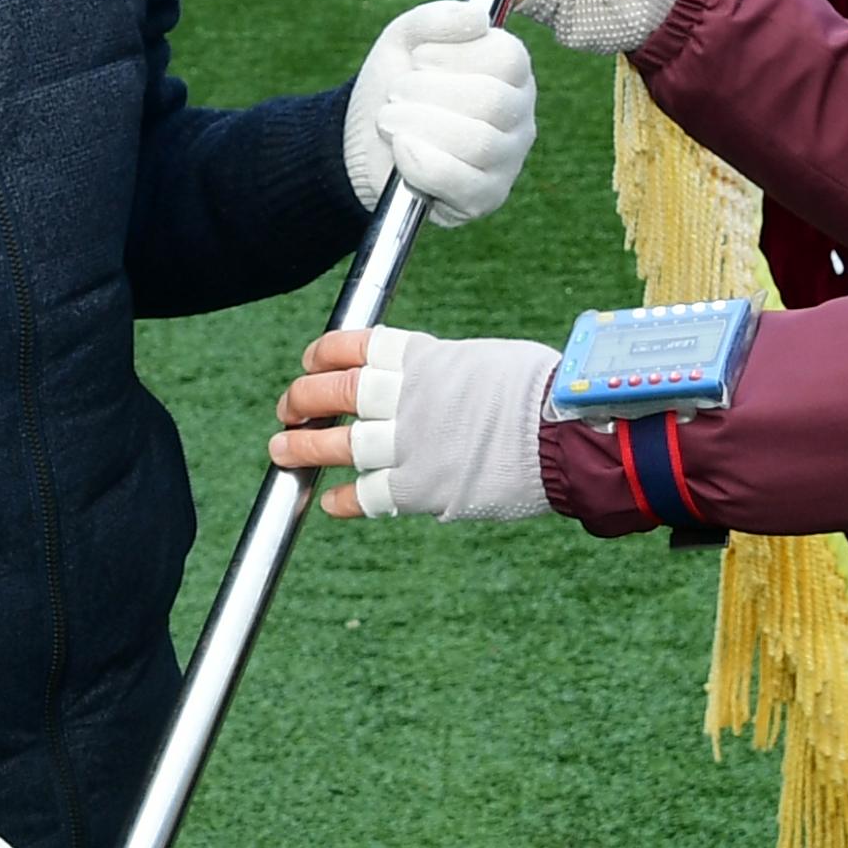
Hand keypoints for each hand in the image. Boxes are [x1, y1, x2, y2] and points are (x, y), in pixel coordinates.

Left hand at [271, 324, 558, 519]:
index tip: (310, 360)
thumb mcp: (487, 360)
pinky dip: (345, 499)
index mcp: (425, 356)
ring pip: (341, 442)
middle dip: (303, 398)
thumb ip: (448, 371)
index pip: (357, 346)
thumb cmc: (541, 392)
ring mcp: (410, 442)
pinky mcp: (421, 488)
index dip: (326, 353)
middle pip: (336, 391)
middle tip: (288, 409)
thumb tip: (433, 378)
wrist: (567, 435)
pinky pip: (369, 495)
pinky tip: (330, 502)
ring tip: (281, 449)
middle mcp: (408, 395)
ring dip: (305, 446)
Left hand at [344, 1, 537, 227]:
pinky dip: (424, 164)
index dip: (458, 55)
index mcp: (510, 72)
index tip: (418, 57)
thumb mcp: (407, 38)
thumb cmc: (397, 81)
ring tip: (389, 119)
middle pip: (492, 101)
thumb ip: (437, 19)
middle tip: (396, 92)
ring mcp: (507, 160)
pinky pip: (464, 185)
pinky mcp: (485, 198)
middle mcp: (519, 115)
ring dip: (420, 126)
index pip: (509, 58)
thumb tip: (477, 18)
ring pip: (478, 143)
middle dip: (429, 93)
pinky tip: (401, 150)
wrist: (364, 136)